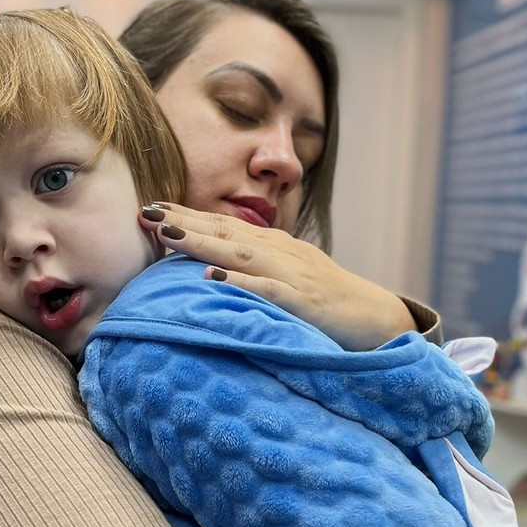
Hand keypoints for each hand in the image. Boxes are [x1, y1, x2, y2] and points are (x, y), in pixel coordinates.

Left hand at [139, 203, 416, 350]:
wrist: (380, 319)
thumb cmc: (330, 301)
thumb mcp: (290, 276)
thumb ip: (257, 267)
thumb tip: (214, 266)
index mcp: (276, 247)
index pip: (225, 225)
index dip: (188, 215)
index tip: (151, 208)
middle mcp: (282, 253)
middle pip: (226, 231)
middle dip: (185, 220)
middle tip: (146, 210)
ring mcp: (294, 276)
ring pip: (241, 253)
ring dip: (203, 243)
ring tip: (168, 234)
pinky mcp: (306, 302)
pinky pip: (269, 290)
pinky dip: (240, 282)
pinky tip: (213, 278)